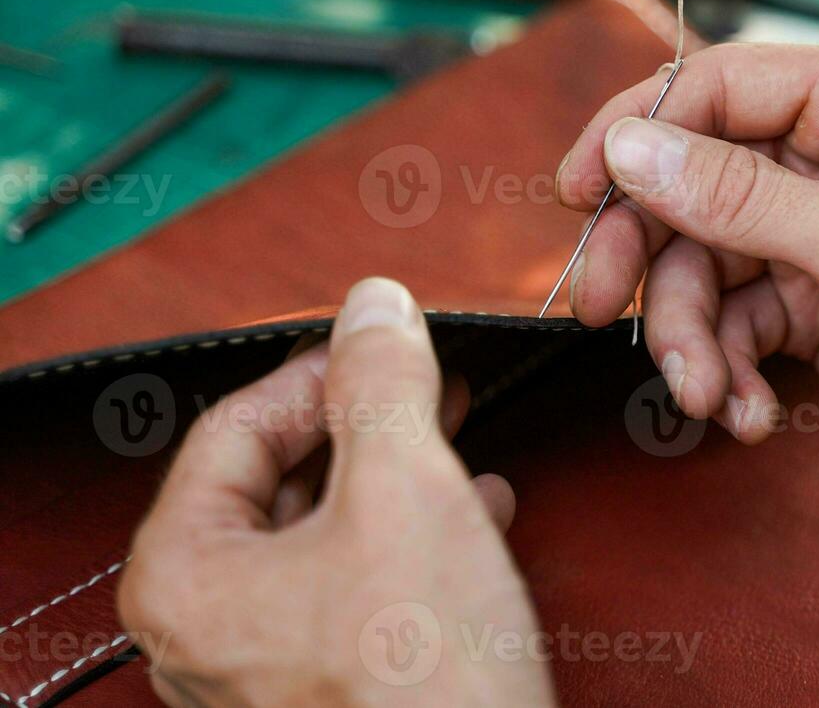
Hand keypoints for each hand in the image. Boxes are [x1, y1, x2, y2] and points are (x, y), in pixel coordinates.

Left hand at [117, 278, 555, 706]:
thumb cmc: (423, 681)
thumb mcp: (406, 491)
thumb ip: (381, 383)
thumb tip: (374, 305)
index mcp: (185, 576)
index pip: (235, 429)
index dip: (319, 369)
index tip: (384, 341)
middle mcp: (207, 629)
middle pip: (278, 480)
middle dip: (364, 420)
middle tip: (422, 379)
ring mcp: (266, 667)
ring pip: (326, 531)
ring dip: (396, 470)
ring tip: (454, 433)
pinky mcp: (330, 689)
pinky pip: (358, 585)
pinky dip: (414, 533)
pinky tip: (477, 510)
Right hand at [557, 41, 818, 527]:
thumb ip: (737, 198)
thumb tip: (632, 148)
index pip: (719, 86)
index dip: (637, 132)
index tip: (578, 191)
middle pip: (695, 179)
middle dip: (651, 252)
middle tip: (602, 306)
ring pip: (705, 260)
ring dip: (691, 333)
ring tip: (708, 392)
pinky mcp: (818, 294)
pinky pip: (736, 316)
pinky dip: (729, 365)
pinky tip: (748, 409)